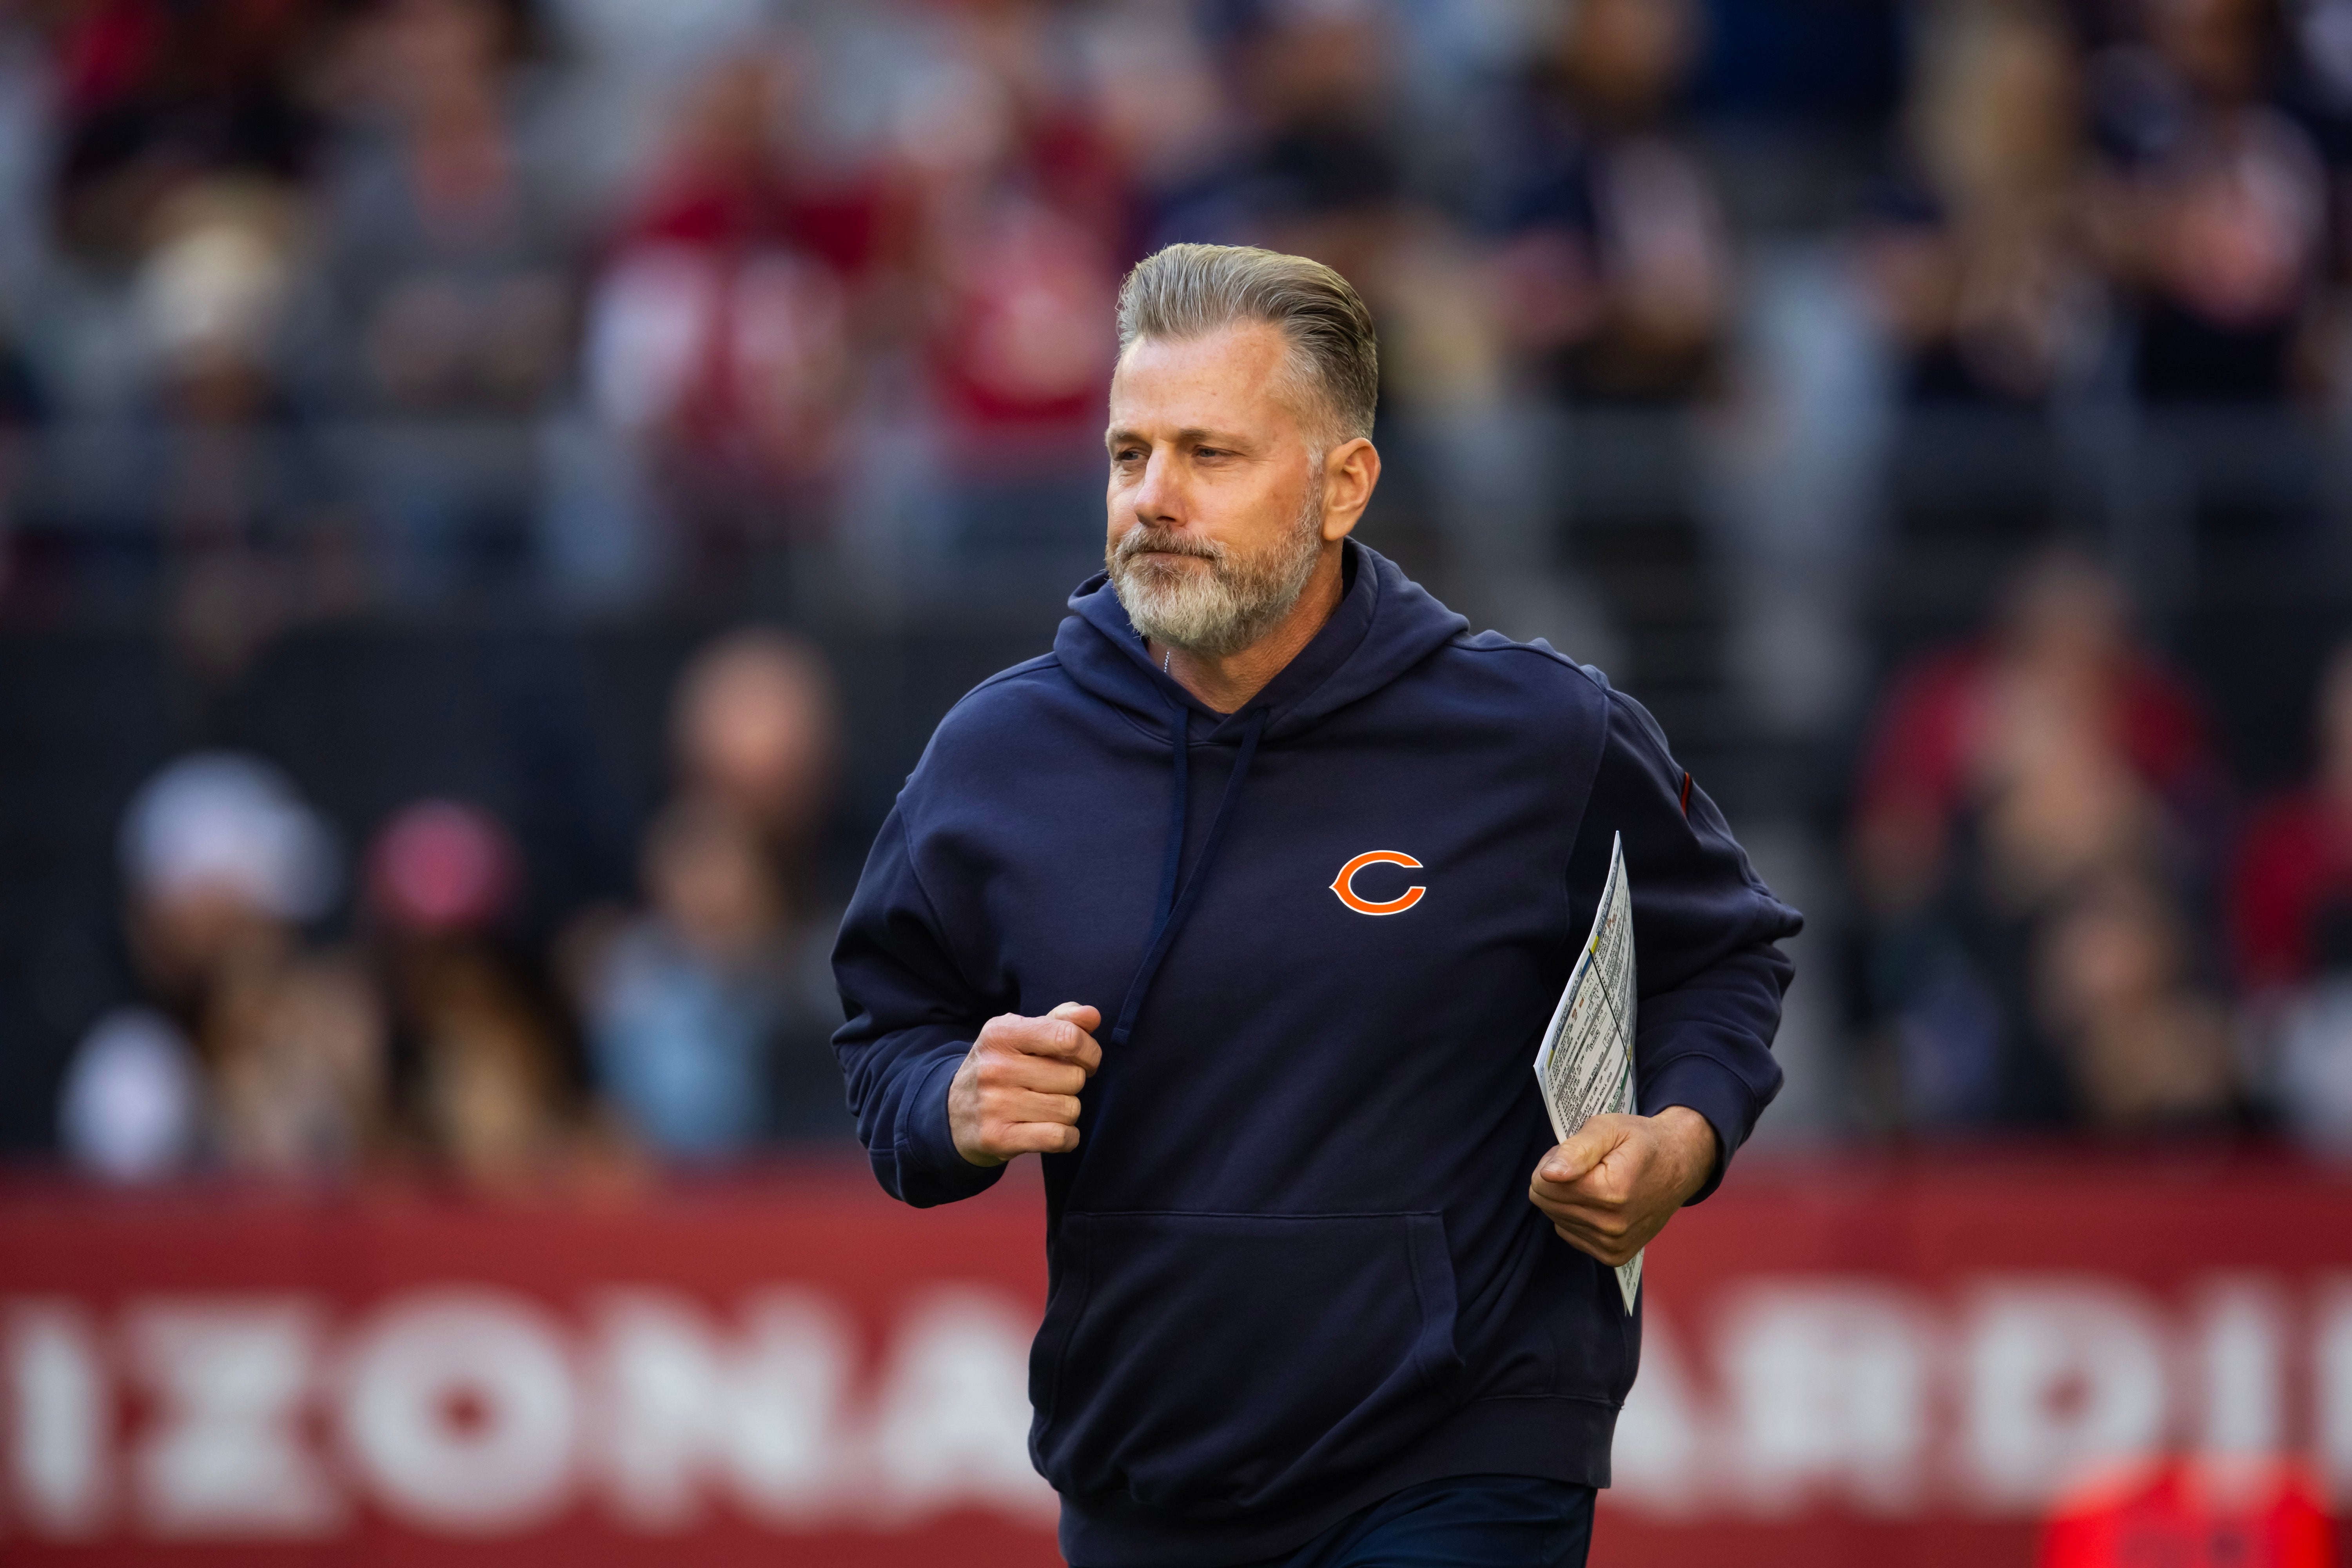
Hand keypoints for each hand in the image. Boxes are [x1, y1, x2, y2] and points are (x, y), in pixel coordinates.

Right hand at [948, 1002, 1102, 1166]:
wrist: (954, 1113)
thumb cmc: (1001, 1068)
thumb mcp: (1021, 1035)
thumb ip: (1060, 1021)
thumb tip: (1092, 1016)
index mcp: (1001, 1033)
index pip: (1068, 1037)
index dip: (1089, 1051)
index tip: (1084, 1060)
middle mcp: (995, 1067)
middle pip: (1074, 1078)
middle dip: (1072, 1084)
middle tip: (1052, 1086)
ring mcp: (994, 1105)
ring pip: (1069, 1110)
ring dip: (1067, 1111)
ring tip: (1045, 1107)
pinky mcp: (998, 1138)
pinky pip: (1059, 1138)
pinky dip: (1067, 1138)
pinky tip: (1053, 1131)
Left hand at [1528, 1106, 1717, 1266]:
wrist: (1679, 1165)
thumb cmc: (1640, 1141)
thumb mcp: (1609, 1128)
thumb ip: (1576, 1149)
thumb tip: (1548, 1174)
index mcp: (1609, 1192)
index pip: (1541, 1184)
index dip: (1553, 1161)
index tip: (1577, 1154)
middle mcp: (1612, 1225)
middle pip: (1546, 1203)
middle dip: (1557, 1181)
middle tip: (1588, 1166)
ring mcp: (1613, 1244)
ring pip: (1556, 1219)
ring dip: (1568, 1198)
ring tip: (1596, 1182)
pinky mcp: (1614, 1255)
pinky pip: (1570, 1234)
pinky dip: (1578, 1217)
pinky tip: (1600, 1202)